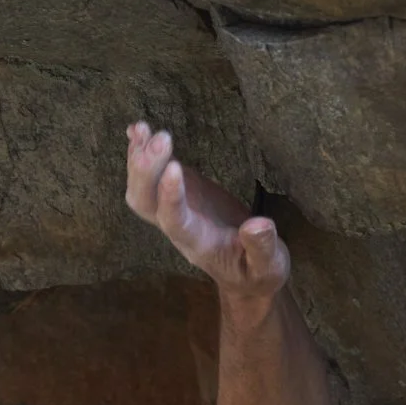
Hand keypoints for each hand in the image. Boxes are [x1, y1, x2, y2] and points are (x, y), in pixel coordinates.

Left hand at [126, 121, 289, 298]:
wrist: (245, 276)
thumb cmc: (258, 272)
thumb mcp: (269, 266)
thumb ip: (263, 248)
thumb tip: (258, 225)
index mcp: (199, 244)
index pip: (175, 221)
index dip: (170, 196)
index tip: (175, 167)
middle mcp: (178, 226)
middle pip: (145, 203)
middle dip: (146, 171)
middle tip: (161, 138)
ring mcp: (175, 208)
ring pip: (141, 189)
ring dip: (139, 159)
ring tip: (143, 128)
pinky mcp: (180, 193)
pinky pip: (149, 176)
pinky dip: (139, 153)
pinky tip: (136, 130)